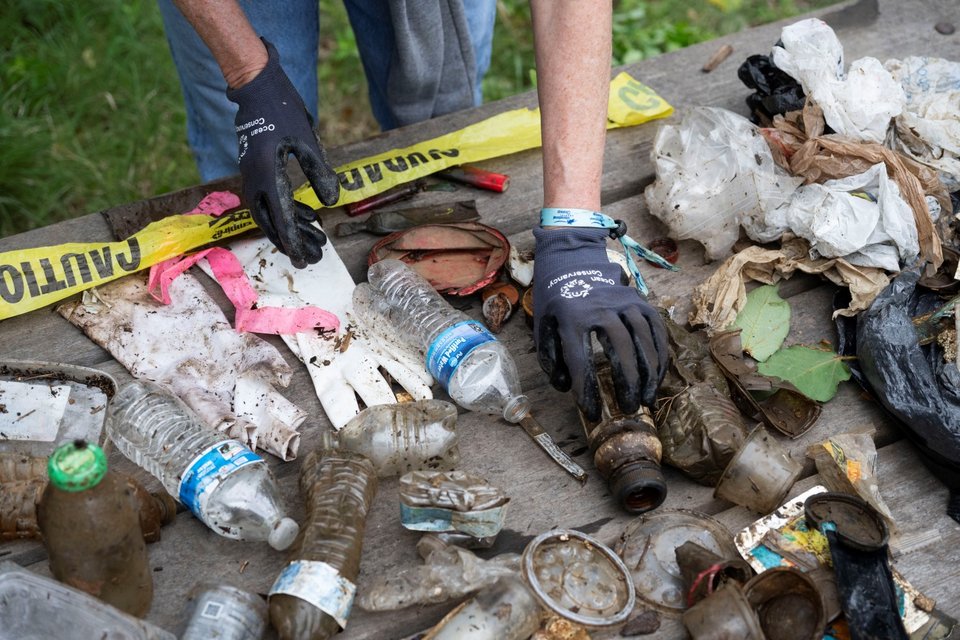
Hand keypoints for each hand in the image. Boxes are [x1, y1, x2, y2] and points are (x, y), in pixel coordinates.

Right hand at [217, 233, 433, 430]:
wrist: (308, 283)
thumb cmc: (290, 300)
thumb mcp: (276, 311)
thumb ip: (273, 315)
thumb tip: (255, 310)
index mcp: (320, 366)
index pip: (334, 400)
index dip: (345, 418)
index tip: (353, 434)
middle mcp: (347, 364)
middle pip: (369, 392)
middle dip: (385, 410)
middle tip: (400, 428)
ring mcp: (366, 352)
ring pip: (390, 377)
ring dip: (407, 392)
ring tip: (426, 405)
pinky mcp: (381, 336)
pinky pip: (400, 354)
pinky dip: (415, 367)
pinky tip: (430, 377)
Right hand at [226, 39, 339, 267]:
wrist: (256, 87)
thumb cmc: (282, 110)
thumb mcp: (306, 141)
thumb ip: (319, 173)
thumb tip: (332, 202)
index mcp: (267, 176)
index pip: (281, 219)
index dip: (294, 242)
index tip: (304, 260)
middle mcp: (254, 180)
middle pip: (271, 223)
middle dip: (292, 242)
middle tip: (313, 258)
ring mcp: (251, 175)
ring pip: (268, 214)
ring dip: (290, 228)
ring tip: (314, 238)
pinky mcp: (255, 170)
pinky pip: (268, 199)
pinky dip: (285, 211)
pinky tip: (307, 215)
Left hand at [533, 227, 667, 420]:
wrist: (573, 263)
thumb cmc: (557, 303)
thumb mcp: (543, 327)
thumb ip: (550, 359)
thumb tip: (566, 386)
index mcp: (571, 317)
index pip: (580, 360)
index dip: (586, 391)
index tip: (593, 413)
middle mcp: (601, 308)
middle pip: (620, 349)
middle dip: (626, 383)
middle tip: (628, 408)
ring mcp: (625, 302)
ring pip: (644, 340)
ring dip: (648, 373)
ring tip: (645, 398)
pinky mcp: (641, 300)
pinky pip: (656, 330)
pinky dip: (659, 355)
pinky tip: (657, 377)